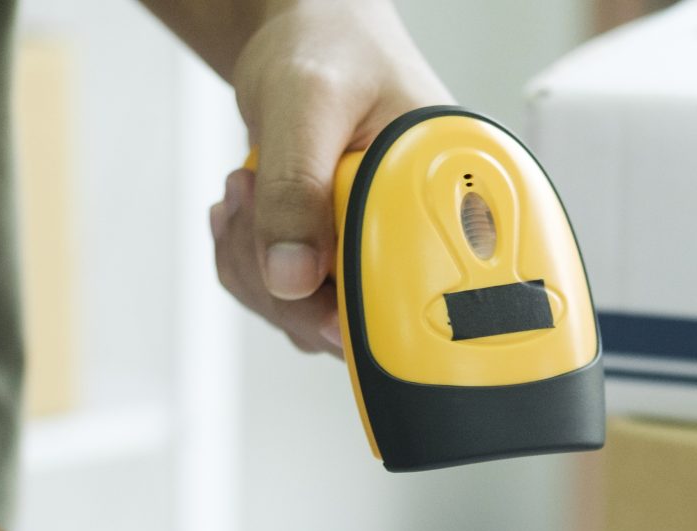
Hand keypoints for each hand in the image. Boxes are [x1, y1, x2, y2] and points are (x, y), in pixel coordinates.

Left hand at [204, 0, 447, 353]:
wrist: (304, 38)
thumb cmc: (329, 46)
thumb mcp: (309, 100)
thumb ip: (298, 186)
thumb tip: (292, 279)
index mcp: (449, 194)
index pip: (430, 298)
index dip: (371, 319)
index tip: (317, 301)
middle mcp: (419, 237)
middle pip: (361, 326)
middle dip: (284, 284)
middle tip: (255, 203)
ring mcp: (375, 258)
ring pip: (309, 322)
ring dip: (255, 271)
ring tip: (249, 192)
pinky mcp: (336, 267)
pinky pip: (285, 302)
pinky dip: (248, 266)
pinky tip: (248, 210)